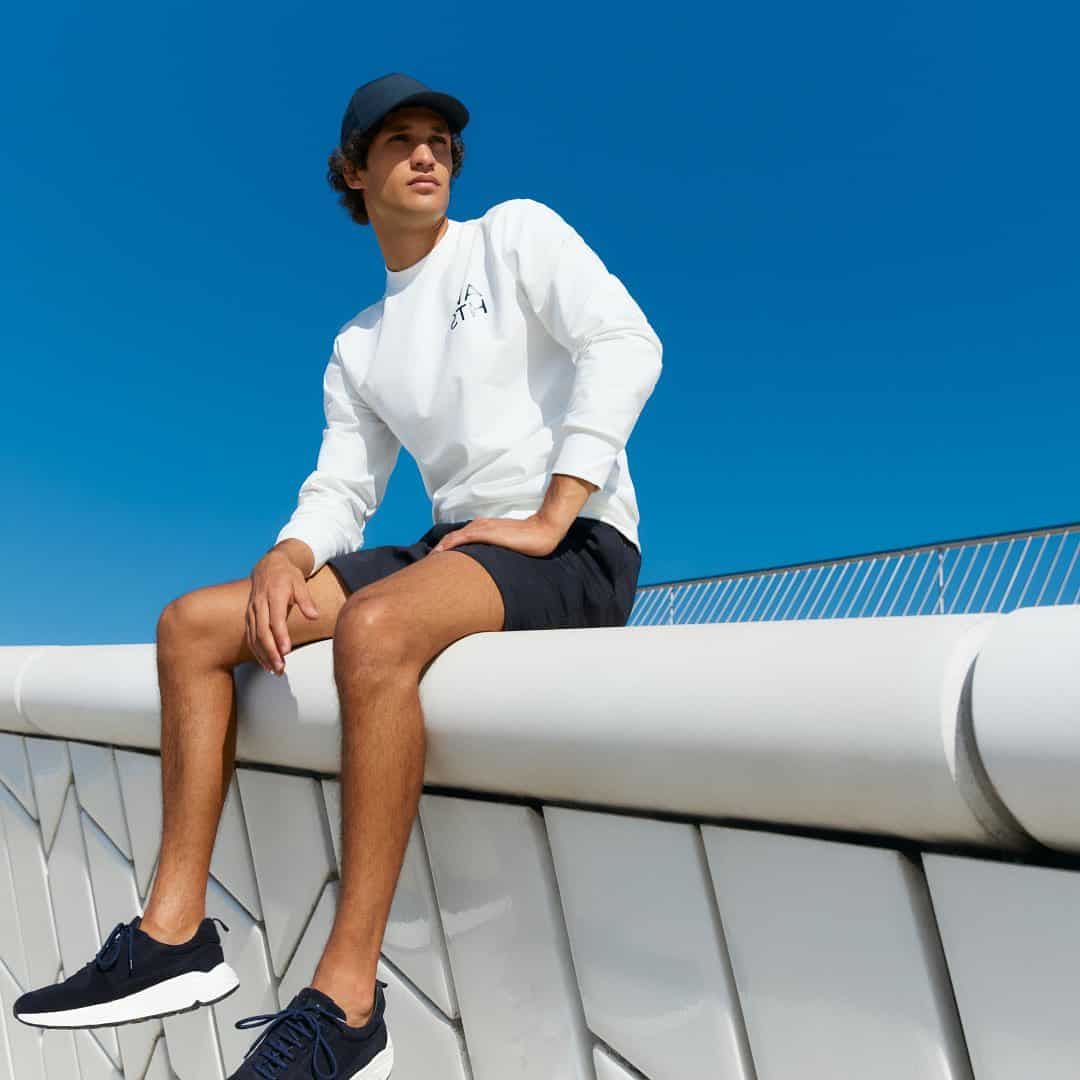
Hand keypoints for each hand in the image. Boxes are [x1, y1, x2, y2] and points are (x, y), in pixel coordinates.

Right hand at [246, 552, 319, 675]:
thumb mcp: (300, 583)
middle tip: (280, 667)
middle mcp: (260, 604)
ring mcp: (252, 610)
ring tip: (274, 670)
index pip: (275, 619)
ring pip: (254, 636)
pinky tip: (265, 662)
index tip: (286, 651)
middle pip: (262, 631)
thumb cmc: (288, 575)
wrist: (268, 565)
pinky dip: (256, 650)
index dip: (280, 636)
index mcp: (274, 595)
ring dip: (263, 654)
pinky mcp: (249, 616)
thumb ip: (306, 600)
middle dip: (270, 651)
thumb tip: (314, 616)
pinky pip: (250, 636)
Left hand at [428, 514, 564, 557]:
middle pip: (451, 538)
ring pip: (452, 538)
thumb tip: (487, 566)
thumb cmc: (528, 538)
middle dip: (438, 551)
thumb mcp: (507, 545)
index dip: (445, 549)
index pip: (458, 539)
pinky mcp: (486, 532)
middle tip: (426, 566)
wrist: (541, 530)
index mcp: (483, 528)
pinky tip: (440, 554)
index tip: (436, 562)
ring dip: (440, 550)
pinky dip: (449, 546)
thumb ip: (495, 550)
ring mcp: (481, 528)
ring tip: (428, 563)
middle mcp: (479, 526)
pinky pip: (461, 538)